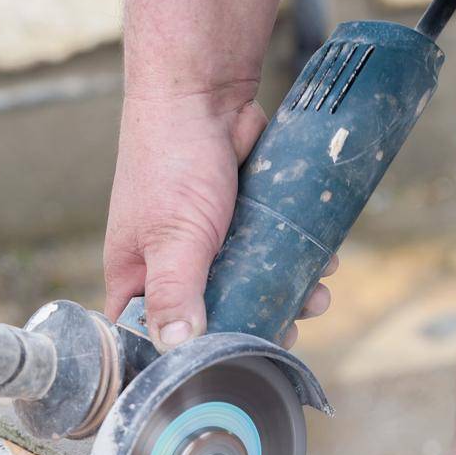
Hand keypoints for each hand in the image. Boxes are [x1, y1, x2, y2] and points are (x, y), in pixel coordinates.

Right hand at [103, 94, 333, 349]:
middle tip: (289, 330)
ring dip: (284, 294)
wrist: (204, 90)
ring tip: (315, 296)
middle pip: (211, 316)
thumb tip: (176, 349)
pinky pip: (267, 252)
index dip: (187, 356)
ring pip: (247, 286)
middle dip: (254, 324)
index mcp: (136, 276)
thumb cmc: (171, 158)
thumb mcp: (173, 236)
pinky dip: (293, 260)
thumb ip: (173, 294)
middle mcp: (168, 263)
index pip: (152, 336)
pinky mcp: (239, 219)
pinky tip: (319, 262)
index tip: (230, 364)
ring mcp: (206, 241)